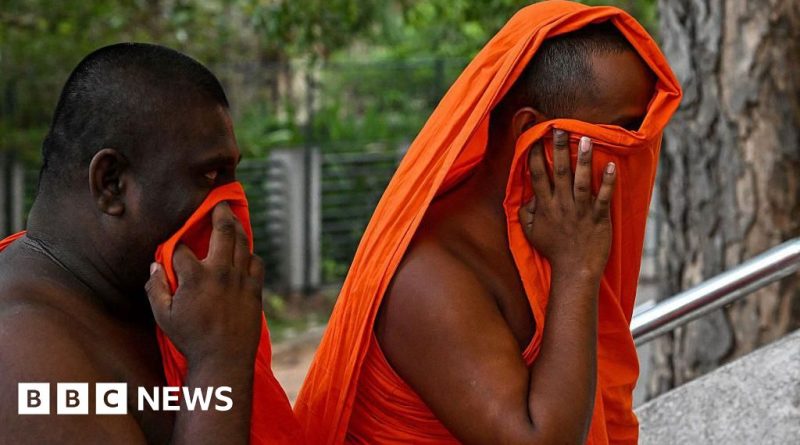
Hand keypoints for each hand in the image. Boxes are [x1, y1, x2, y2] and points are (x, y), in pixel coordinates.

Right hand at [145, 202, 263, 367]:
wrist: (224, 359)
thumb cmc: (190, 338)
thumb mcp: (163, 316)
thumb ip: (156, 288)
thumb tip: (155, 266)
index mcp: (195, 277)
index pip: (182, 248)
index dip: (176, 243)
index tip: (174, 243)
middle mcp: (220, 272)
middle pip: (222, 231)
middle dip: (220, 212)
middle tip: (220, 202)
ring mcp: (241, 279)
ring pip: (243, 243)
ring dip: (238, 228)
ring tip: (232, 219)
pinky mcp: (255, 289)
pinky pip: (256, 263)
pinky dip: (250, 254)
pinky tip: (245, 252)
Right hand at [519, 128, 616, 275]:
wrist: (575, 270)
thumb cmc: (554, 251)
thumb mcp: (531, 234)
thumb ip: (526, 213)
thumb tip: (527, 197)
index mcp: (545, 207)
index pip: (537, 176)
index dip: (534, 156)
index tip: (532, 138)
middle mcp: (562, 205)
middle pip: (559, 172)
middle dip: (557, 148)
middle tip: (558, 128)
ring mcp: (581, 211)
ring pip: (581, 181)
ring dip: (583, 159)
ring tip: (585, 138)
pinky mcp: (599, 217)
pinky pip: (604, 197)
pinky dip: (608, 181)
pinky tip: (611, 165)